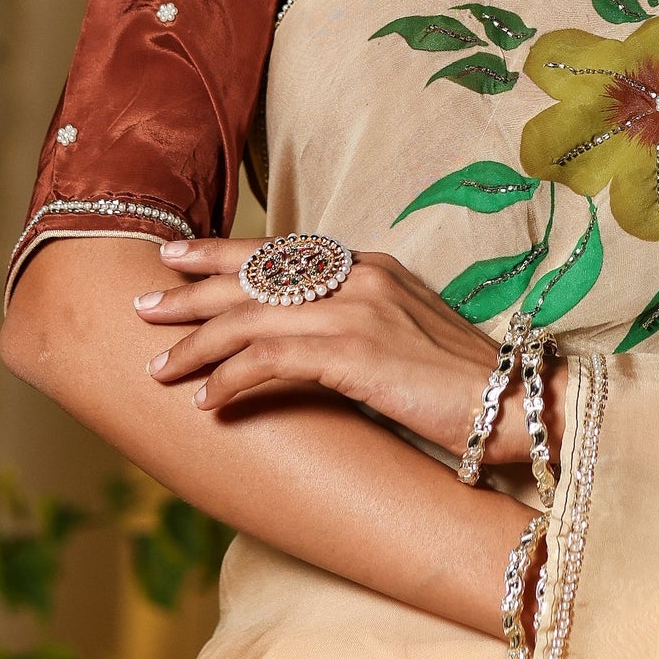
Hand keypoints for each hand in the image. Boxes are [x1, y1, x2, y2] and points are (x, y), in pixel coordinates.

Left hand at [132, 241, 565, 472]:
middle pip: (254, 277)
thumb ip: (358, 324)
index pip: (281, 253)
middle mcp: (360, 277)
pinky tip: (208, 402)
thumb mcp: (406, 337)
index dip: (222, 254)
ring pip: (251, 318)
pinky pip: (271, 359)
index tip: (176, 257)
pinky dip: (232, 380)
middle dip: (190, 292)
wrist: (517, 405)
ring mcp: (358, 311)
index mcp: (372, 267)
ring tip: (158, 368)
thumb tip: (303, 344)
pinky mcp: (356, 352)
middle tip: (141, 305)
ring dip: (196, 344)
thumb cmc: (463, 384)